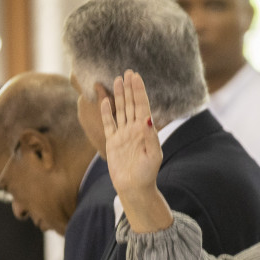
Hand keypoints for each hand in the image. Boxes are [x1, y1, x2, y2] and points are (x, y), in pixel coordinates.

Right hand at [99, 71, 172, 232]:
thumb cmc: (147, 174)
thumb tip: (147, 118)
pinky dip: (107, 112)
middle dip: (130, 88)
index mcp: (145, 130)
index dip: (139, 91)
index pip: (142, 106)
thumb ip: (150, 137)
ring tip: (118, 79)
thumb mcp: (153, 155)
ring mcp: (123, 135)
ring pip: (121, 110)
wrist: (134, 188)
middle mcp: (134, 130)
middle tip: (128, 71)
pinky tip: (106, 100)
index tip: (136, 76)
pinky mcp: (113, 142)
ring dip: (119, 95)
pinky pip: (109, 124)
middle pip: (131, 104)